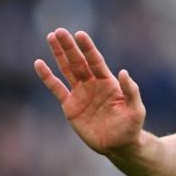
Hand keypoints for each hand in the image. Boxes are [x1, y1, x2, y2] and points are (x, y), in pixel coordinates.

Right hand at [34, 28, 145, 155]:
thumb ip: (131, 91)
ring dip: (59, 55)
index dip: (87, 48)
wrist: (118, 145)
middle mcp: (93, 84)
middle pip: (78, 61)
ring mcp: (80, 93)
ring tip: (51, 37)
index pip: (95, 60)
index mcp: (108, 81)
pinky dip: (47, 77)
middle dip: (69, 47)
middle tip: (59, 31)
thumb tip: (124, 72)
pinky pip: (56, 88)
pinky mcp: (70, 106)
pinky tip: (39, 64)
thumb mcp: (136, 109)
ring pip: (67, 70)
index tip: (79, 34)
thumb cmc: (131, 126)